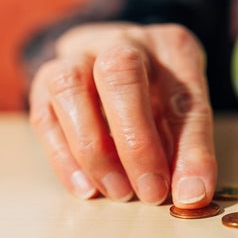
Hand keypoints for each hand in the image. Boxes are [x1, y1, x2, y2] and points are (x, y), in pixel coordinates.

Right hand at [29, 23, 216, 207]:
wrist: (117, 55)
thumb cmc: (161, 89)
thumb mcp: (189, 110)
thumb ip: (192, 150)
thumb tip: (192, 196)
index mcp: (171, 47)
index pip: (184, 96)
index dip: (189, 149)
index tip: (189, 192)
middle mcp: (122, 41)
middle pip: (120, 75)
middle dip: (136, 142)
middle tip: (150, 193)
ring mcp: (78, 55)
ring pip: (70, 86)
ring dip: (94, 149)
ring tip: (118, 192)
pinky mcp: (46, 80)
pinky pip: (45, 115)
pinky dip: (63, 157)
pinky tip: (85, 188)